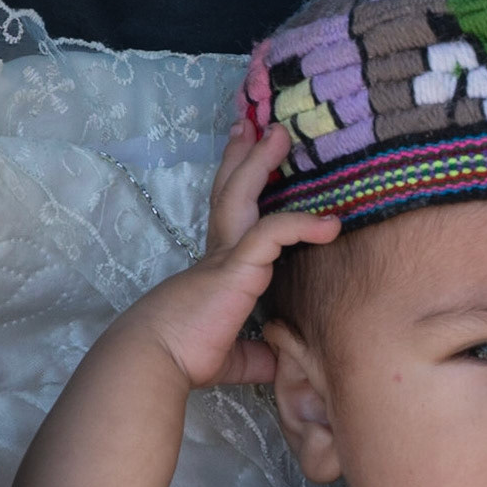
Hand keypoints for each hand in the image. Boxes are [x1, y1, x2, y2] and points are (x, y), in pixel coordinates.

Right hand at [122, 123, 339, 390]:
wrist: (156, 361)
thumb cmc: (184, 358)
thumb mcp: (235, 356)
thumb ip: (257, 353)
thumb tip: (280, 361)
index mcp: (216, 271)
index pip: (229, 220)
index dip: (237, 189)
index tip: (245, 165)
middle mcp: (217, 255)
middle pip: (230, 192)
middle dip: (241, 157)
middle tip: (252, 125)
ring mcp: (225, 256)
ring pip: (243, 195)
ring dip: (260, 163)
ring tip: (279, 135)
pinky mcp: (236, 266)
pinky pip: (274, 232)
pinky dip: (302, 224)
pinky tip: (330, 225)